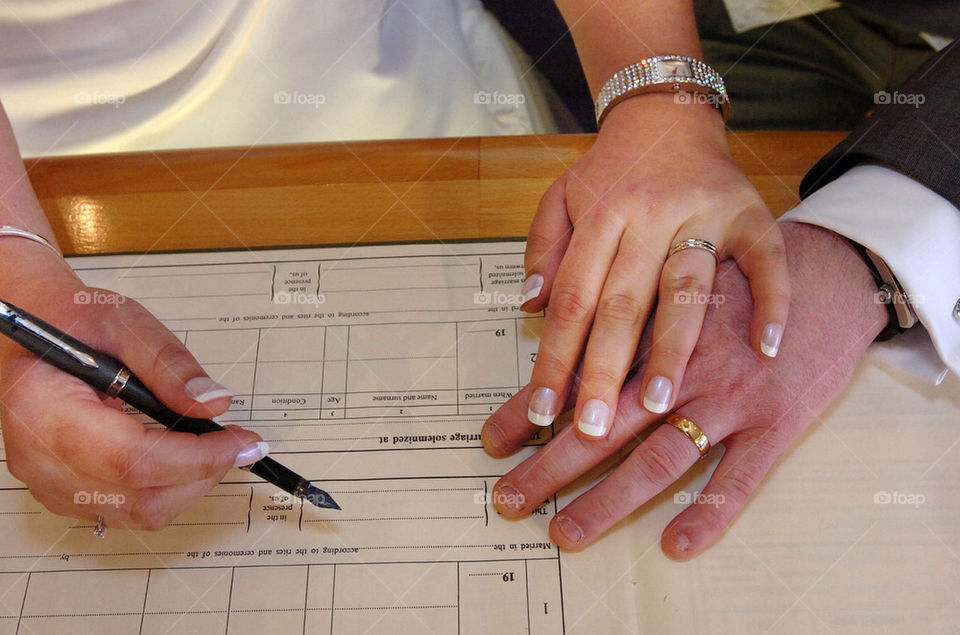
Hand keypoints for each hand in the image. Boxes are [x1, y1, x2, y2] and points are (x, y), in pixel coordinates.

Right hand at [0, 244, 264, 529]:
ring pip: (136, 513)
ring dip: (188, 486)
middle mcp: (40, 459)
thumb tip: (213, 402)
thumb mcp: (126, 323)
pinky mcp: (61, 490)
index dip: (196, 458)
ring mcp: (48, 481)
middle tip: (237, 444)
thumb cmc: (70, 323)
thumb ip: (171, 364)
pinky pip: (123, 511)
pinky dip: (164, 490)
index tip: (239, 442)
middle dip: (202, 474)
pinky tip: (182, 457)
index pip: (132, 460)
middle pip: (138, 498)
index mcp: (48, 412)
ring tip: (213, 448)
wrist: (31, 333)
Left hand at [483, 223, 887, 556]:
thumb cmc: (741, 281)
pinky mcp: (776, 423)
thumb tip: (550, 317)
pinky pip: (741, 477)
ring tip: (564, 531)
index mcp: (652, 332)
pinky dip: (709, 512)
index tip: (491, 441)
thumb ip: (624, 308)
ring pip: (661, 457)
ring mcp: (729, 399)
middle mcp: (682, 369)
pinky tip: (676, 544)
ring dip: (609, 499)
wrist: (829, 276)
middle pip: (606, 424)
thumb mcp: (676, 278)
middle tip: (508, 499)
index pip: (580, 377)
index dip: (533, 409)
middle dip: (551, 466)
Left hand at [520, 94, 788, 444]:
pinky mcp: (751, 215)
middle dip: (604, 370)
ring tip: (659, 403)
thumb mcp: (560, 196)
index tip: (543, 411)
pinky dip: (771, 301)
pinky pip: (766, 261)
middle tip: (592, 430)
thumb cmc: (610, 169)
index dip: (555, 356)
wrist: (669, 113)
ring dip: (672, 347)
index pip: (573, 297)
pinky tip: (767, 349)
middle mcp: (650, 216)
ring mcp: (705, 215)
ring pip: (686, 288)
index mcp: (601, 214)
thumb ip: (542, 249)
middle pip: (622, 303)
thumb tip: (529, 305)